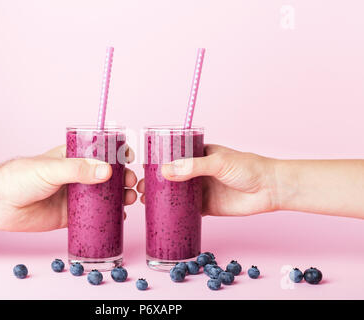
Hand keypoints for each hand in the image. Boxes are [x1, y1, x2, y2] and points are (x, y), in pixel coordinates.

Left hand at [0, 145, 136, 230]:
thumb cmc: (20, 178)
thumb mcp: (51, 169)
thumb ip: (78, 170)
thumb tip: (107, 172)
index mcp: (72, 156)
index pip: (100, 151)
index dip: (117, 153)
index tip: (129, 158)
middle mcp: (76, 175)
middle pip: (107, 174)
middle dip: (123, 177)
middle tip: (130, 182)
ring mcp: (75, 195)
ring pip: (105, 194)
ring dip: (120, 196)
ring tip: (129, 199)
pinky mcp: (72, 215)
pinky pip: (96, 215)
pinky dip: (109, 215)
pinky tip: (119, 216)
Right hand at [137, 144, 277, 215]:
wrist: (270, 189)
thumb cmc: (248, 167)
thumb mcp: (219, 162)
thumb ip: (193, 166)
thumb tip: (166, 170)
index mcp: (199, 155)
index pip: (173, 156)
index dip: (158, 161)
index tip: (142, 168)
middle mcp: (197, 172)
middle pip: (171, 176)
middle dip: (155, 182)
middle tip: (141, 188)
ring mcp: (201, 189)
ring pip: (176, 193)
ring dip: (161, 197)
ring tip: (145, 200)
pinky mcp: (206, 206)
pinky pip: (186, 209)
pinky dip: (174, 212)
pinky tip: (161, 214)